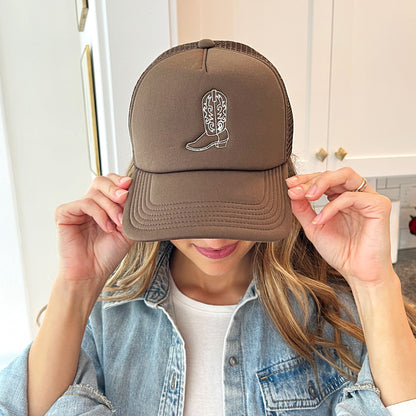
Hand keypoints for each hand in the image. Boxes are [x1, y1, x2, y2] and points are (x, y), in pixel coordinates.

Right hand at [54, 173, 134, 293]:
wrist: (92, 273)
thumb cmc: (108, 254)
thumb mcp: (127, 230)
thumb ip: (131, 213)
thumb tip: (140, 194)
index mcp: (103, 204)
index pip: (110, 182)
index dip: (120, 181)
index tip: (131, 185)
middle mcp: (90, 203)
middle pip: (100, 181)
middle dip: (115, 187)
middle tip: (125, 197)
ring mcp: (76, 208)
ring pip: (95, 193)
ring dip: (111, 207)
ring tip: (117, 224)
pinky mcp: (64, 213)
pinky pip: (84, 204)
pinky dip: (99, 214)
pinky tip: (107, 227)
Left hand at [286, 167, 394, 287]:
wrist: (357, 273)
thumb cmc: (341, 252)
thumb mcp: (314, 227)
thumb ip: (302, 209)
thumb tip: (291, 192)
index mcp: (342, 198)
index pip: (324, 179)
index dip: (306, 180)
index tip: (289, 185)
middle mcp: (356, 195)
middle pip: (334, 173)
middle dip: (311, 179)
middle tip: (295, 190)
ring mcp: (368, 199)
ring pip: (345, 176)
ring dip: (322, 183)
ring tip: (307, 196)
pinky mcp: (379, 206)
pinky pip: (351, 197)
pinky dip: (332, 206)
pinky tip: (321, 219)